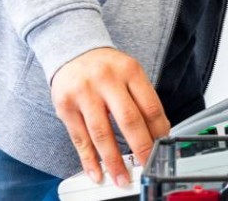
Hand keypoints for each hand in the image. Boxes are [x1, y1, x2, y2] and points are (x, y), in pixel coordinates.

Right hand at [51, 47, 169, 186]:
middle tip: (147, 166)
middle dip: (141, 148)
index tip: (162, 148)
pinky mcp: (65, 107)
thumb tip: (158, 133)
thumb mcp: (129, 72)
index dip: (159, 131)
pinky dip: (89, 159)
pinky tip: (96, 172)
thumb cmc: (106, 67)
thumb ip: (142, 99)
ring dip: (114, 160)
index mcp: (130, 71)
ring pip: (102, 133)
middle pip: (129, 120)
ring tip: (122, 177)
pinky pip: (80, 138)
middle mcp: (107, 80)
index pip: (150, 106)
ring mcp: (84, 93)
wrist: (72, 52)